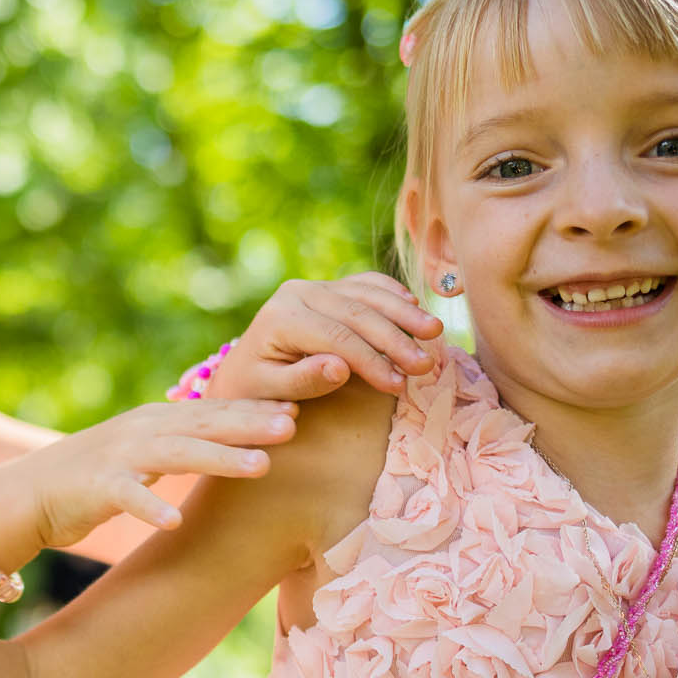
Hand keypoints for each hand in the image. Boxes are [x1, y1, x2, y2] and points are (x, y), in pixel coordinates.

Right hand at [0, 397, 297, 549]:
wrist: (29, 493)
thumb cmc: (96, 477)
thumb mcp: (147, 452)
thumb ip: (188, 442)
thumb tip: (242, 443)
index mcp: (160, 421)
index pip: (218, 409)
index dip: (261, 405)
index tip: (306, 404)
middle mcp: (143, 430)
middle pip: (206, 423)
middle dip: (253, 422)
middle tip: (298, 424)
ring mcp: (119, 456)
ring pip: (177, 453)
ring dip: (220, 458)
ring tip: (261, 465)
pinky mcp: (96, 486)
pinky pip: (127, 496)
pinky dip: (149, 507)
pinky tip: (175, 522)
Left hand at [210, 273, 442, 400]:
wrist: (242, 370)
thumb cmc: (257, 390)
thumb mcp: (270, 394)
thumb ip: (303, 380)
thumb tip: (340, 368)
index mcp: (280, 318)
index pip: (336, 338)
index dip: (371, 361)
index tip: (399, 386)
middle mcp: (297, 293)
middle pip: (356, 313)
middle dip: (395, 338)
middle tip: (427, 365)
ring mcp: (313, 286)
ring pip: (366, 293)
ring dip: (403, 312)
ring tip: (434, 332)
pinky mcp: (327, 287)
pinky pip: (364, 283)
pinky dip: (391, 292)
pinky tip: (415, 304)